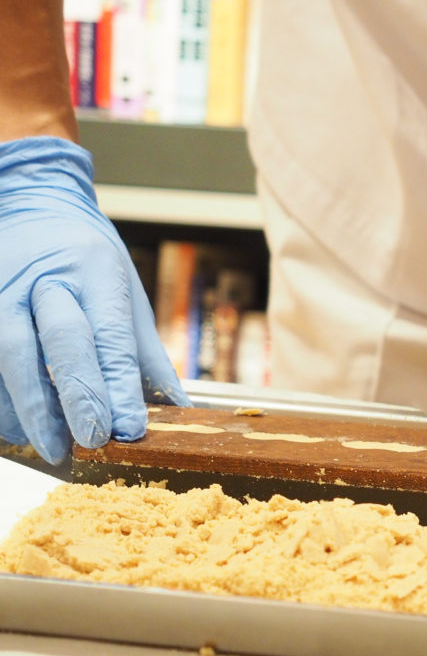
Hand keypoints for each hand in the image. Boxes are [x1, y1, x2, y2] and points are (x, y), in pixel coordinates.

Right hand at [0, 136, 188, 464]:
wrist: (30, 207)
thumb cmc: (87, 260)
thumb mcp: (127, 293)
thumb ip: (146, 355)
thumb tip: (181, 410)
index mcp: (95, 271)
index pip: (110, 335)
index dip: (118, 386)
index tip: (129, 429)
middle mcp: (45, 278)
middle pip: (61, 341)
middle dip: (77, 396)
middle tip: (92, 441)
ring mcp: (1, 289)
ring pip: (11, 355)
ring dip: (32, 409)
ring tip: (55, 448)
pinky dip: (2, 401)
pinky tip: (20, 428)